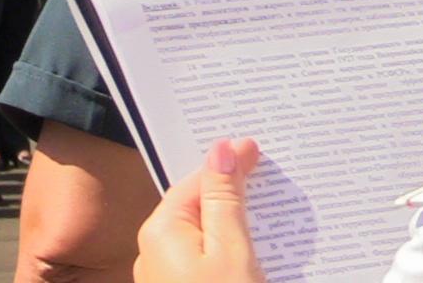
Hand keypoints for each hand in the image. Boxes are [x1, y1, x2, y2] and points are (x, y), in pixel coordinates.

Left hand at [135, 138, 265, 282]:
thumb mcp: (232, 250)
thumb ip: (225, 200)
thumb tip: (221, 151)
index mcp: (160, 231)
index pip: (196, 182)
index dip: (228, 165)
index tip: (256, 152)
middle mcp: (154, 251)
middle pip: (199, 208)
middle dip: (232, 195)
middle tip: (267, 183)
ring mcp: (165, 274)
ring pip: (204, 236)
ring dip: (233, 228)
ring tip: (268, 221)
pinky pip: (204, 260)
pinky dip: (227, 254)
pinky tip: (254, 257)